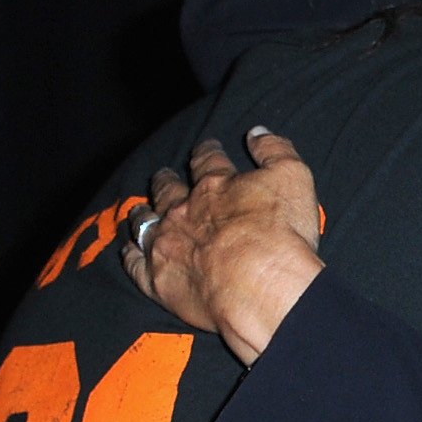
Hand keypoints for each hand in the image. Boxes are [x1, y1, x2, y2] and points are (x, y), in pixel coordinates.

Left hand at [123, 129, 325, 364]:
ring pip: (145, 223)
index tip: (206, 147)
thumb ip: (275, 151)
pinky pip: (135, 265)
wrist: (261, 288)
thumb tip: (257, 132)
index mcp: (216, 185)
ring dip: (142, 214)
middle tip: (163, 175)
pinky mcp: (158, 279)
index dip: (207, 151)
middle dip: (166, 180)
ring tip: (141, 210)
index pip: (208, 160)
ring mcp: (167, 245)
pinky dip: (130, 256)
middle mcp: (184, 211)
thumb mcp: (293, 179)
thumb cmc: (281, 234)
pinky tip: (129, 251)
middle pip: (167, 189)